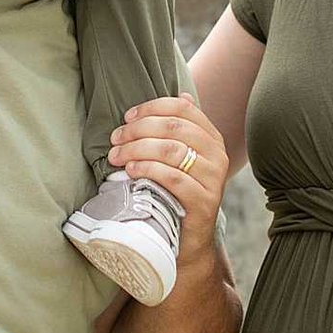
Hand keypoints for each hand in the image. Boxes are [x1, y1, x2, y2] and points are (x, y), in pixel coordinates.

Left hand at [106, 95, 228, 262]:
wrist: (185, 240)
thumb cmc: (174, 192)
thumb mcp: (177, 157)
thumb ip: (176, 129)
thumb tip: (181, 92)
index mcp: (211, 138)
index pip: (182, 107)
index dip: (151, 108)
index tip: (126, 117)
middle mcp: (217, 155)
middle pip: (174, 127)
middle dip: (137, 130)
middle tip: (114, 140)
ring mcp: (214, 179)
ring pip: (172, 150)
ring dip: (137, 149)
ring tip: (117, 157)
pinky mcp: (205, 202)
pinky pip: (173, 178)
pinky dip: (147, 170)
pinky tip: (130, 172)